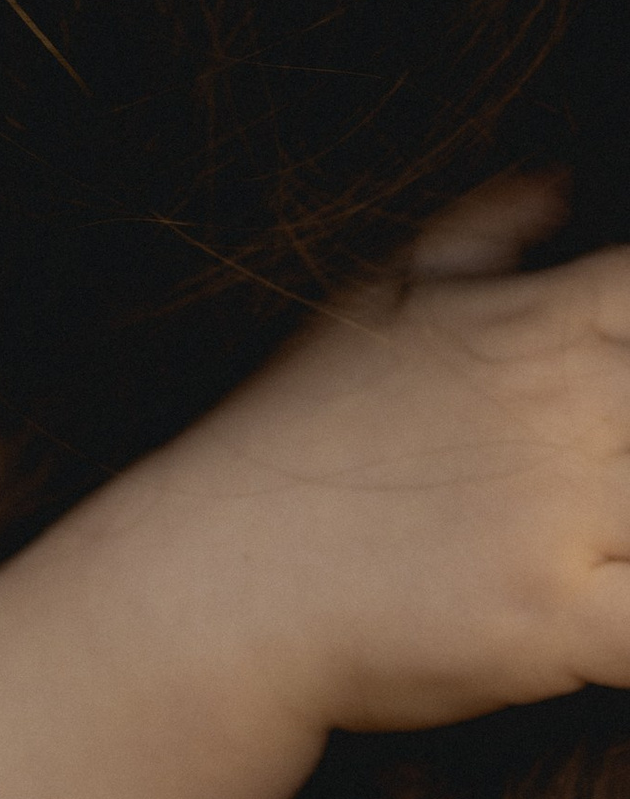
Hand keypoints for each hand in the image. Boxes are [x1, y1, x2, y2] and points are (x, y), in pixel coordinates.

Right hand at [94, 183, 629, 741]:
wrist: (209, 579)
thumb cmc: (290, 439)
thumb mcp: (375, 298)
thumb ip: (487, 228)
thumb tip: (562, 177)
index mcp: (539, 320)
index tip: (618, 379)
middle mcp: (567, 405)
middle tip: (606, 463)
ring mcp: (564, 515)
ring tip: (608, 536)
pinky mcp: (555, 621)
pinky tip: (612, 609)